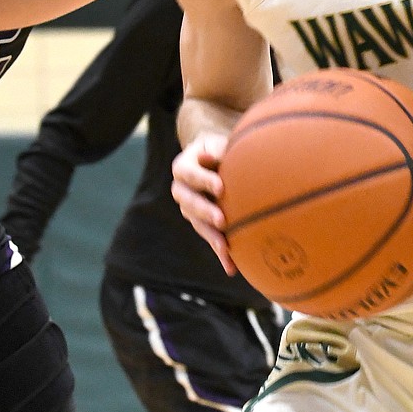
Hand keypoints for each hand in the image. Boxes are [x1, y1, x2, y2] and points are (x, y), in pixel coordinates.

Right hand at [171, 131, 235, 273]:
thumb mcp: (218, 143)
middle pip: (189, 202)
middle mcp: (181, 189)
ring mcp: (189, 209)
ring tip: (225, 248)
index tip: (220, 187)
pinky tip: (231, 267)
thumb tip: (219, 156)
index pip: (190, 174)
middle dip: (205, 211)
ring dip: (211, 236)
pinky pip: (209, 238)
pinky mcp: (200, 223)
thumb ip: (220, 150)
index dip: (204, 180)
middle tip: (222, 220)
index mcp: (183, 167)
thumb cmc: (219, 148)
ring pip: (197, 224)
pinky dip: (221, 253)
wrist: (213, 157)